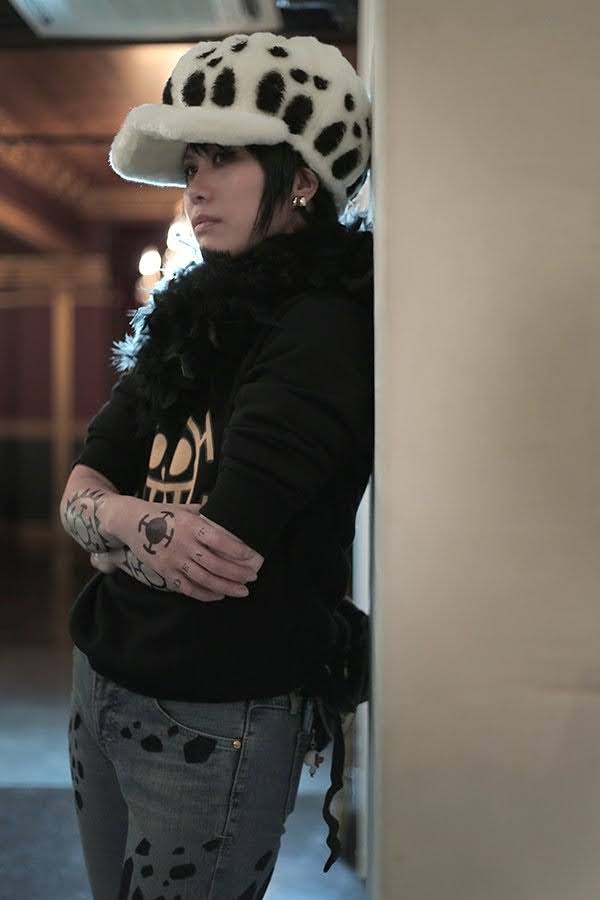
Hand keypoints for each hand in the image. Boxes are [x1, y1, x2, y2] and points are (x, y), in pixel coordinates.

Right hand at [102, 496, 263, 601]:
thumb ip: (207, 514)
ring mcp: (173, 561)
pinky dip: (206, 594)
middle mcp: (183, 544)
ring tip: (243, 591)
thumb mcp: (186, 509)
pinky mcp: (165, 573)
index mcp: (191, 525)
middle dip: (237, 573)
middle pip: (215, 564)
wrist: (130, 522)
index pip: (220, 540)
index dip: (238, 551)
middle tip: (253, 577)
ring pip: (204, 579)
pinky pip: (188, 588)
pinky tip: (220, 595)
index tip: (253, 557)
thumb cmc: (163, 512)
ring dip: (226, 587)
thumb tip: (231, 515)